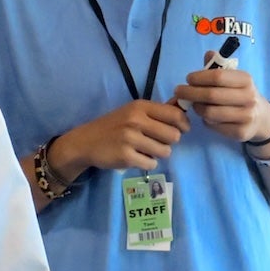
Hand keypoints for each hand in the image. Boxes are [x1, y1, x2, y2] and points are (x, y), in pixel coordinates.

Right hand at [49, 100, 188, 177]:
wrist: (86, 141)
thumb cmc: (114, 125)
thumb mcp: (133, 111)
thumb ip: (157, 111)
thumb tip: (183, 106)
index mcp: (140, 107)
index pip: (175, 114)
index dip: (183, 124)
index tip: (182, 129)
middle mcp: (136, 121)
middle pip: (174, 136)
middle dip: (170, 142)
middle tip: (159, 142)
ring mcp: (131, 139)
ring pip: (165, 152)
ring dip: (159, 153)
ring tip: (146, 150)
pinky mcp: (126, 157)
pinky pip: (151, 164)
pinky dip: (147, 163)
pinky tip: (136, 157)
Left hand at [172, 62, 269, 145]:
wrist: (260, 117)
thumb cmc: (240, 93)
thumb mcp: (234, 77)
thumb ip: (219, 66)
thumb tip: (209, 54)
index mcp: (246, 80)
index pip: (218, 76)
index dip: (199, 77)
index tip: (188, 79)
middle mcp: (248, 97)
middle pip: (211, 95)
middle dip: (190, 93)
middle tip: (179, 92)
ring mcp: (246, 116)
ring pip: (210, 112)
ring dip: (197, 107)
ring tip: (193, 104)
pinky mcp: (240, 132)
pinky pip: (213, 125)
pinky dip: (205, 120)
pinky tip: (206, 115)